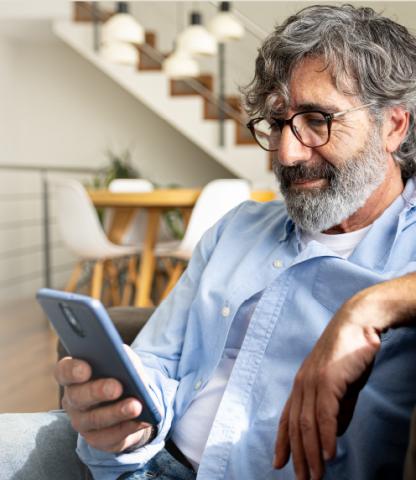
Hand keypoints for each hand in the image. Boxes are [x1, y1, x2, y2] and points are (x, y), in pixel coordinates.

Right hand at [54, 345, 153, 452]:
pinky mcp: (97, 439)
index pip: (63, 371)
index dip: (72, 371)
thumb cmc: (123, 373)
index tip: (85, 369)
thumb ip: (121, 357)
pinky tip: (140, 420)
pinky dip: (127, 427)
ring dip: (117, 413)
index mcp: (74, 374)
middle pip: (78, 397)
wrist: (133, 399)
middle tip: (117, 388)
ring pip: (95, 419)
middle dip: (98, 392)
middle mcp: (73, 399)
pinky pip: (110, 437)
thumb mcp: (124, 360)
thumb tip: (126, 362)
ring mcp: (82, 422)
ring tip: (136, 406)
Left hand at [273, 298, 380, 479]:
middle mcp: (301, 383)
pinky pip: (325, 414)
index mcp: (301, 384)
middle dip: (298, 456)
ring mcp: (313, 381)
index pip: (287, 418)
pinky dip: (326, 436)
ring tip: (316, 476)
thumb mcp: (342, 387)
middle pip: (296, 426)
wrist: (358, 324)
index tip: (278, 463)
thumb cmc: (351, 354)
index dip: (281, 441)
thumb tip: (332, 434)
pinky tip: (328, 454)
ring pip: (308, 424)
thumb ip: (337, 410)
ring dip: (312, 453)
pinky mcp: (328, 379)